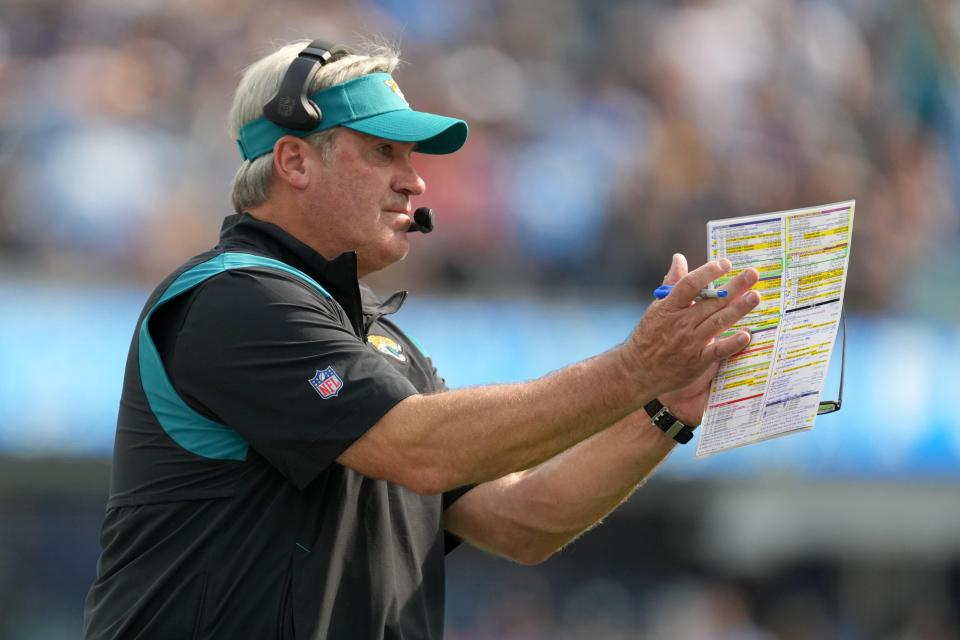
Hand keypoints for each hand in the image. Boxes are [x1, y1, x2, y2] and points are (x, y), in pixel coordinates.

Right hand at [623, 253, 759, 399]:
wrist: (638, 370)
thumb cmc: (648, 336)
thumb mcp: (656, 307)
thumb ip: (672, 283)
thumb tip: (679, 258)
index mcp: (669, 307)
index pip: (690, 284)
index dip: (708, 272)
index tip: (725, 263)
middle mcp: (681, 323)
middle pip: (711, 301)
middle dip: (734, 287)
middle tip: (753, 274)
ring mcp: (690, 342)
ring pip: (718, 322)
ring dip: (738, 309)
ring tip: (755, 296)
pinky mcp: (697, 360)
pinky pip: (717, 351)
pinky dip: (732, 343)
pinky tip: (746, 335)